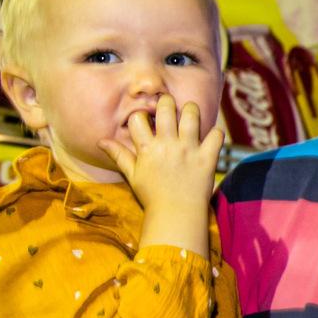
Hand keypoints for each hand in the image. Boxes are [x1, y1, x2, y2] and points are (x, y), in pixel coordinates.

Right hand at [105, 96, 222, 227]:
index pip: (138, 118)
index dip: (141, 116)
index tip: (147, 120)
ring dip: (190, 110)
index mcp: (147, 148)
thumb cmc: (152, 195)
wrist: (177, 214)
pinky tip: (210, 137)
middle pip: (166, 108)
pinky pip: (216, 134)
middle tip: (169, 107)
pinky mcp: (207, 157)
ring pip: (192, 114)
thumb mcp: (132, 175)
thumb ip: (119, 155)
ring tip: (189, 114)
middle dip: (166, 102)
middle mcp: (168, 144)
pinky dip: (216, 133)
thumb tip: (101, 141)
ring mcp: (189, 149)